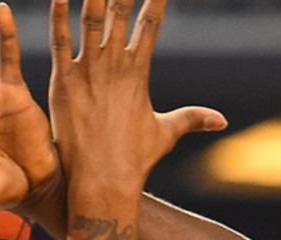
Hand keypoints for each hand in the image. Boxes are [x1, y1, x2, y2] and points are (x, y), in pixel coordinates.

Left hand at [49, 0, 225, 189]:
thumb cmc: (134, 160)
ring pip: (88, 20)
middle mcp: (114, 66)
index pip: (149, 24)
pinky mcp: (63, 82)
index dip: (153, 0)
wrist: (104, 181)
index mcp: (138, 73)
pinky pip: (58, 41)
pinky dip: (57, 16)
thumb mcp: (165, 133)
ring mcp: (87, 72)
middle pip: (119, 13)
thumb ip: (191, 118)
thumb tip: (222, 121)